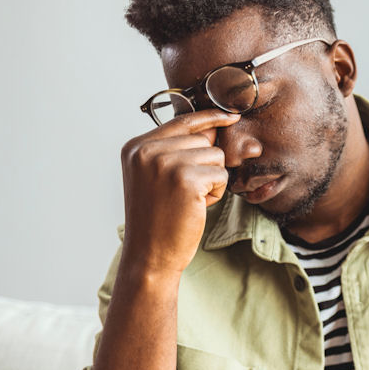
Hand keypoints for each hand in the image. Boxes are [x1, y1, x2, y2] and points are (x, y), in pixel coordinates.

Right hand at [119, 110, 239, 277]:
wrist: (150, 254)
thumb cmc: (157, 218)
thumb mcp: (155, 177)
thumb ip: (175, 150)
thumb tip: (215, 128)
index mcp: (136, 146)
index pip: (181, 121)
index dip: (210, 117)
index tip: (232, 115)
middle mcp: (147, 150)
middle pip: (203, 139)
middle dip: (206, 165)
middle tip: (187, 192)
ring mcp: (165, 163)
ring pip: (215, 156)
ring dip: (212, 180)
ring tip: (190, 199)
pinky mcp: (186, 179)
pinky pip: (221, 175)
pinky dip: (216, 193)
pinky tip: (196, 207)